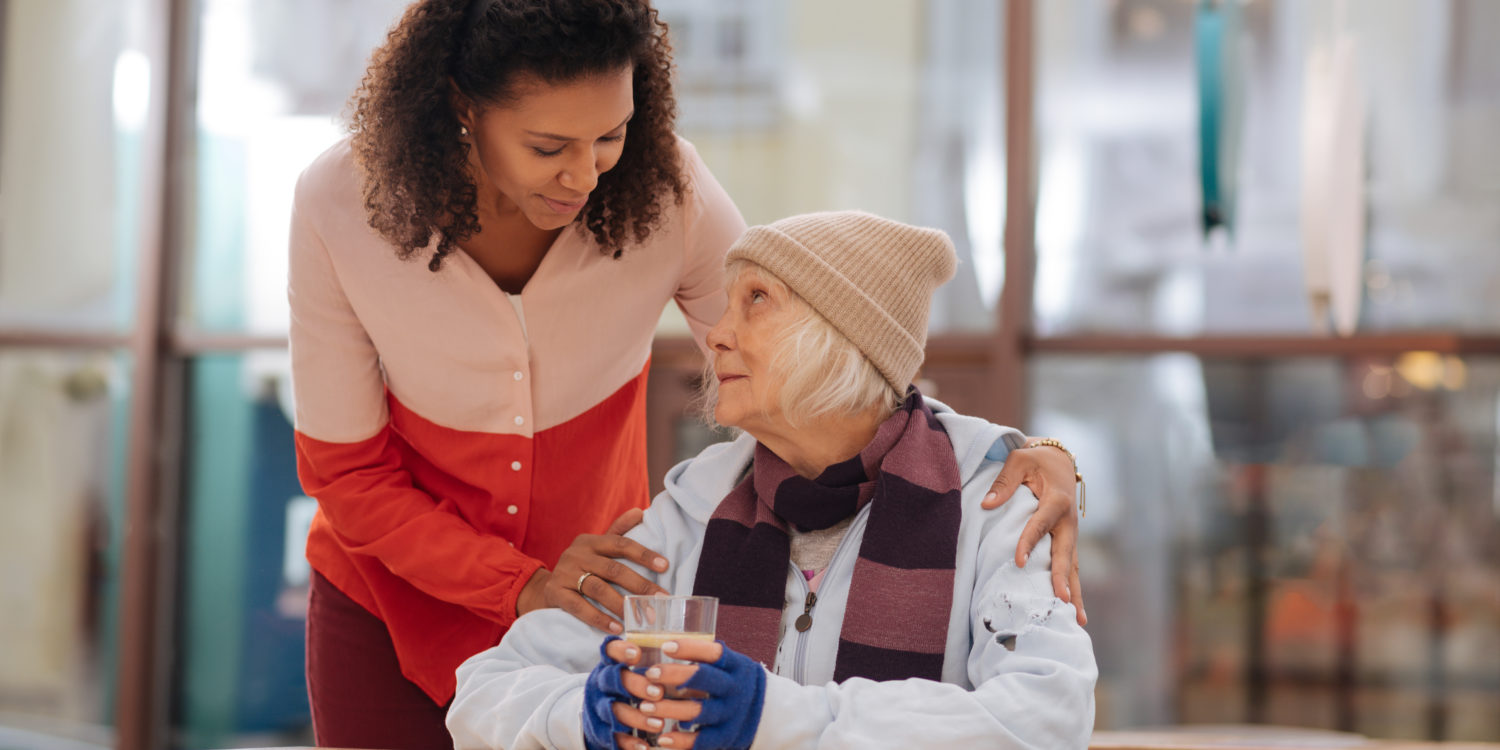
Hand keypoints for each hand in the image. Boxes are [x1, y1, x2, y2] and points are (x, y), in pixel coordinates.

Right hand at [517, 508, 670, 632]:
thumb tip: (639, 511)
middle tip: (660, 600)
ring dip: (622, 605)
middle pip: (613, 569)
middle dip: (640, 585)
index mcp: (590, 541)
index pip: (621, 544)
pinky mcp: (556, 593)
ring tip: (641, 617)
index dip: (644, 554)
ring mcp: (564, 574)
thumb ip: (617, 531)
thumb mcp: (596, 548)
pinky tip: (616, 627)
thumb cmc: (580, 568)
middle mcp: (576, 554)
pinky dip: (599, 618)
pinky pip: (579, 607)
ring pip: (598, 589)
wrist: (543, 589)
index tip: (665, 566)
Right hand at [582, 636, 648, 749]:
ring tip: (659, 723)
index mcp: (610, 664)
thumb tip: (690, 650)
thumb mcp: (631, 670)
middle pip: (613, 680)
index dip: (621, 651)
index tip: (637, 654)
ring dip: (637, 717)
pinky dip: (628, 742)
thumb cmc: (626, 687)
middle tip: (658, 693)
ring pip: (613, 710)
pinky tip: (644, 746)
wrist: (596, 714)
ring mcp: (599, 707)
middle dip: (635, 685)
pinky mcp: (600, 730)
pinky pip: (612, 736)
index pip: (610, 651)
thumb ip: (651, 662)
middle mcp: (601, 683)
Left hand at [603, 638, 764, 749]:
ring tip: (645, 706)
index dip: (690, 648)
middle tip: (650, 673)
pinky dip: (681, 741)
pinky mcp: (726, 737)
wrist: (768, 714)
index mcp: (736, 666)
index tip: (666, 646)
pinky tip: (662, 739)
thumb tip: (664, 644)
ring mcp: (731, 714)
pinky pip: (702, 740)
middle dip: (674, 675)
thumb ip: (705, 658)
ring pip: (698, 711)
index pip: (714, 653)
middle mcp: (735, 688)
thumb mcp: (730, 666)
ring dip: (669, 708)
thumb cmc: (736, 683)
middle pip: (705, 679)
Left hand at [981, 438, 1085, 625]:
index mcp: (1056, 500)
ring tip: (1078, 619)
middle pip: (1065, 553)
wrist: (1060, 461)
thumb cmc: (1035, 461)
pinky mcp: (1068, 542)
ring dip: (1074, 592)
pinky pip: (1070, 567)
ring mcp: (1070, 534)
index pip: (1040, 525)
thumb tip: (987, 505)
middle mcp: (1067, 521)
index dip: (1030, 542)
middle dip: (1062, 578)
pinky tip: (1074, 611)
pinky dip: (1072, 588)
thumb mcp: (1019, 461)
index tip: (1020, 561)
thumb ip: (1004, 482)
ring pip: (1073, 566)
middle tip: (1061, 600)